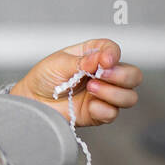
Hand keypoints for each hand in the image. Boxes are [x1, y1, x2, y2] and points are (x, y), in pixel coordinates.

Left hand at [9, 39, 142, 126]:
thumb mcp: (59, 63)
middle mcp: (103, 74)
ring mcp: (103, 95)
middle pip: (133, 75)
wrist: (32, 102)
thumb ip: (81, 62)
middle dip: (122, 76)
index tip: (105, 61)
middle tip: (100, 76)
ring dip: (113, 93)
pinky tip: (90, 106)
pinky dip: (104, 110)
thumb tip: (99, 59)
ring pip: (129, 97)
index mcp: (94, 55)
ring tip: (91, 89)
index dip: (114, 55)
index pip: (114, 51)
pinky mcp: (98, 113)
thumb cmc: (44, 78)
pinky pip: (113, 114)